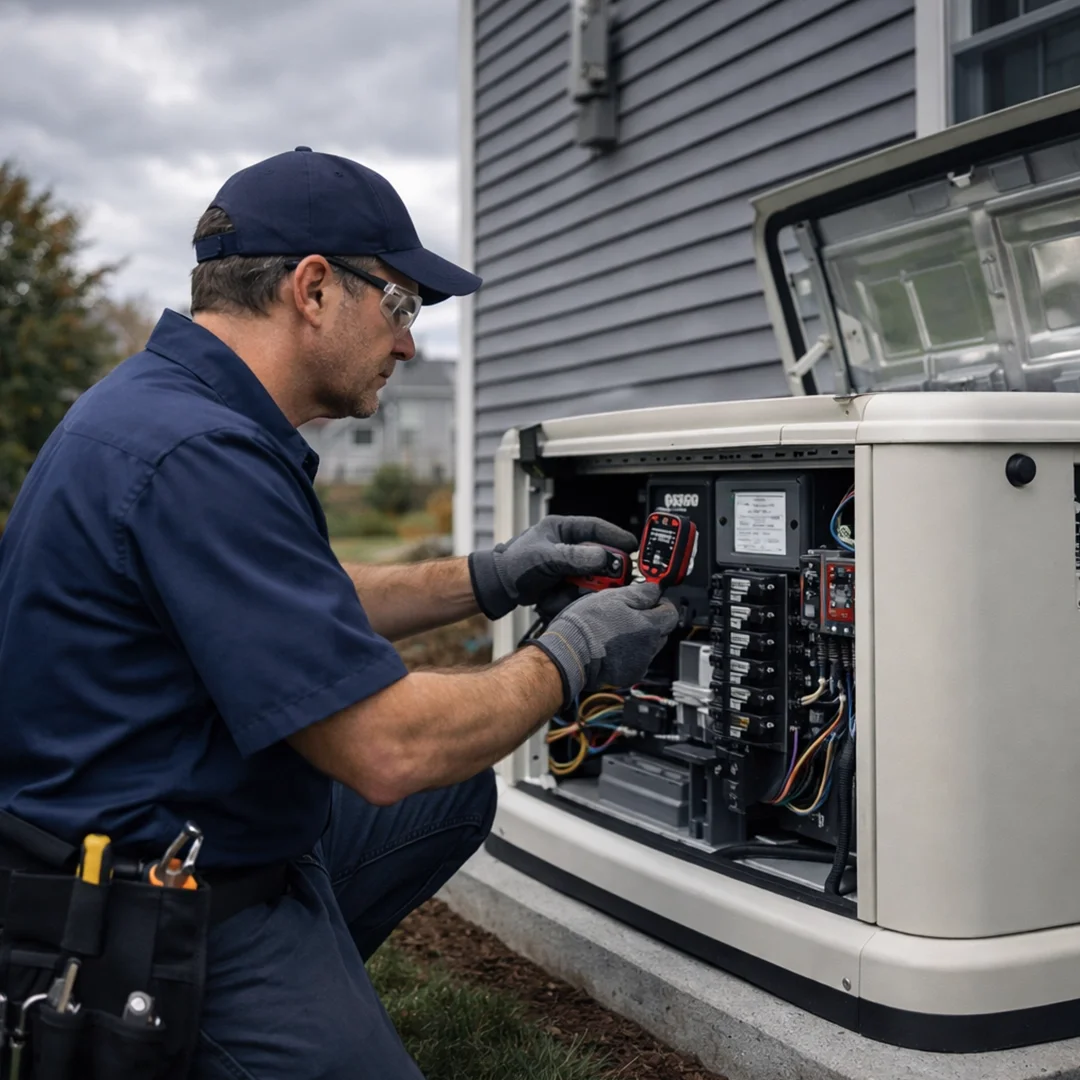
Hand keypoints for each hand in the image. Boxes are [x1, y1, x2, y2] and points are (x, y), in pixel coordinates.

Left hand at [468, 515, 637, 620]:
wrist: (498, 587)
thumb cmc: (514, 564)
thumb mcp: (545, 557)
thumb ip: (574, 556)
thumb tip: (602, 557)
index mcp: (561, 529)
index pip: (596, 527)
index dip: (616, 535)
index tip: (632, 545)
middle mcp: (566, 545)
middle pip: (598, 554)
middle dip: (604, 568)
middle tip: (615, 577)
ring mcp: (565, 564)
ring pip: (590, 574)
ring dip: (587, 585)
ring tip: (579, 591)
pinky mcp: (563, 581)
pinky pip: (579, 587)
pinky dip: (574, 594)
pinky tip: (561, 596)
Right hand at [524, 582, 678, 706]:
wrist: (569, 653)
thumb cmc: (587, 625)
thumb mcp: (613, 597)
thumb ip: (640, 592)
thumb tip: (655, 589)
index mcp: (649, 627)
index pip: (671, 612)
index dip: (661, 603)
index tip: (651, 600)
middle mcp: (650, 648)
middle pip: (662, 631)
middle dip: (651, 621)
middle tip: (630, 614)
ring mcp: (640, 664)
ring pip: (650, 647)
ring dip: (640, 639)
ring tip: (616, 631)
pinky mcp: (628, 676)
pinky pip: (637, 662)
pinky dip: (629, 654)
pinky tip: (613, 647)